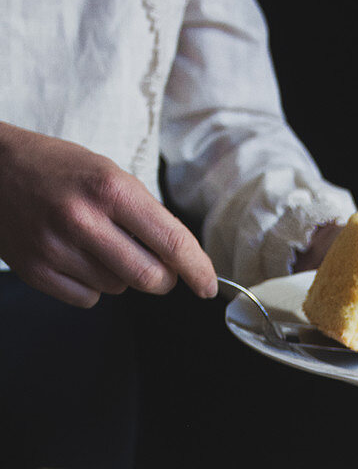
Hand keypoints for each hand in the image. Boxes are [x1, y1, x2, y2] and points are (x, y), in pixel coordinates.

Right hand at [0, 123, 217, 307]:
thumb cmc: (59, 169)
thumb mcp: (108, 173)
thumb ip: (147, 215)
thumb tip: (183, 260)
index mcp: (110, 188)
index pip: (172, 242)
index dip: (198, 270)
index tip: (208, 286)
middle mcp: (83, 218)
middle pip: (150, 278)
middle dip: (162, 279)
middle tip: (156, 267)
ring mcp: (56, 247)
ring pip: (119, 289)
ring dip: (120, 275)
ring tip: (95, 244)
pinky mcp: (37, 271)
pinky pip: (89, 299)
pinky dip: (91, 286)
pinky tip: (75, 257)